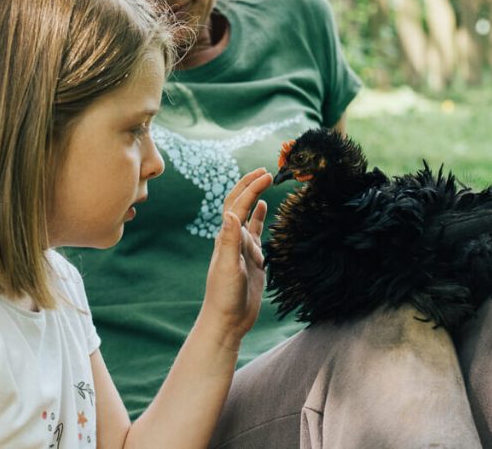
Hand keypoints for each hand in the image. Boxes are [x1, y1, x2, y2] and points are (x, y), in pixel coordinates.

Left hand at [199, 168, 271, 347]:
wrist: (227, 320)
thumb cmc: (224, 296)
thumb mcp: (227, 267)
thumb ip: (230, 240)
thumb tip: (231, 213)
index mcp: (227, 237)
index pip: (238, 205)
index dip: (251, 188)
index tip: (266, 175)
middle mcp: (234, 238)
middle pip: (240, 204)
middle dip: (251, 185)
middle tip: (266, 171)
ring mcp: (243, 247)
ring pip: (249, 215)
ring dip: (255, 196)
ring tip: (265, 180)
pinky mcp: (253, 258)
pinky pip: (256, 231)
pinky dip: (260, 217)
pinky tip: (265, 208)